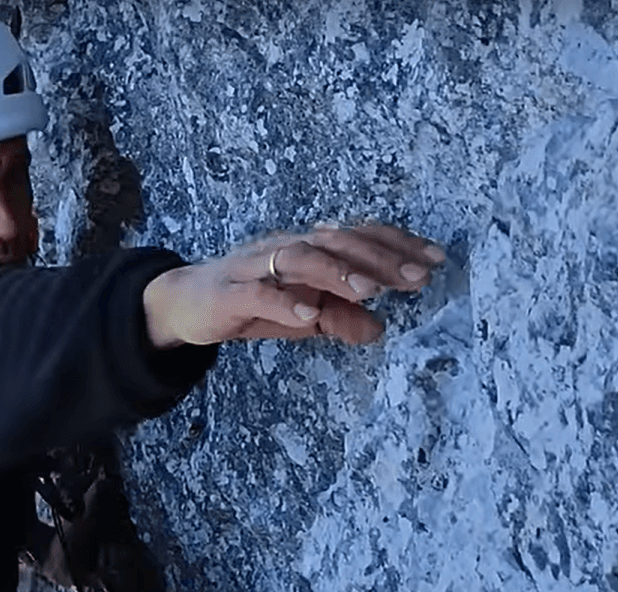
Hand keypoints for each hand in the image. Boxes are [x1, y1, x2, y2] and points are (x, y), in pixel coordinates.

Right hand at [142, 223, 444, 347]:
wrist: (182, 304)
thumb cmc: (247, 304)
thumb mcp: (301, 316)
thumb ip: (339, 319)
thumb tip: (379, 328)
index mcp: (307, 248)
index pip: (357, 237)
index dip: (396, 244)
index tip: (435, 259)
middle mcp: (284, 248)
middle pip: (336, 241)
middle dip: (378, 258)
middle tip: (416, 277)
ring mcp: (254, 266)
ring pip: (299, 258)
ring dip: (337, 272)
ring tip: (369, 290)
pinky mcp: (228, 292)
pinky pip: (258, 293)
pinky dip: (284, 302)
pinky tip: (309, 315)